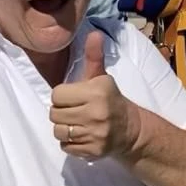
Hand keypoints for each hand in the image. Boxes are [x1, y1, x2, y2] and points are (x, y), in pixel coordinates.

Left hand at [50, 31, 139, 160]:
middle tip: (73, 110)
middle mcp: (96, 113)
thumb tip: (93, 33)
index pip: (57, 95)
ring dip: (63, 128)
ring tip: (75, 123)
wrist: (130, 129)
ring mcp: (95, 134)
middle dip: (61, 112)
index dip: (61, 96)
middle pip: (55, 114)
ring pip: (59, 132)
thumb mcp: (102, 77)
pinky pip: (66, 147)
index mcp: (96, 92)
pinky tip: (80, 135)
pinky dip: (69, 143)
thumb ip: (94, 56)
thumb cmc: (109, 99)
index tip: (72, 96)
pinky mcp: (93, 151)